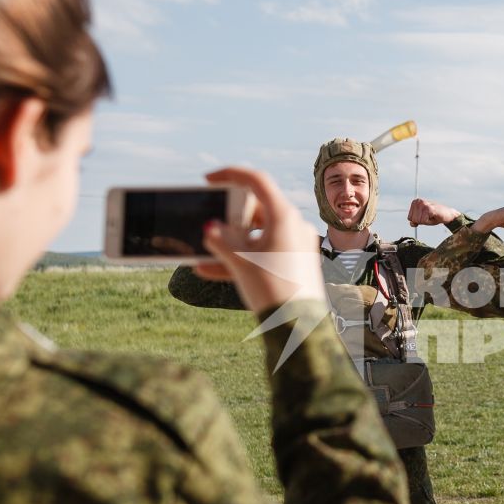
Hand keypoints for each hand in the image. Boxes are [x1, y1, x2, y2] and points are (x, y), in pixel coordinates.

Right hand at [196, 166, 322, 311]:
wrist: (299, 327)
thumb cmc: (272, 289)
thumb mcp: (239, 261)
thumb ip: (220, 240)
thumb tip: (210, 228)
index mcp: (284, 216)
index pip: (256, 181)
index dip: (230, 175)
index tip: (208, 180)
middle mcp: (294, 226)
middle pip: (256, 210)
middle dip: (228, 219)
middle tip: (209, 227)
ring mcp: (296, 245)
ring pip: (257, 235)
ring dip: (230, 243)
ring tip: (204, 253)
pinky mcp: (295, 264)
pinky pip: (263, 253)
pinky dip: (241, 258)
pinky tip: (210, 270)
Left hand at [408, 198, 459, 226]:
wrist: (448, 214)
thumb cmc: (435, 216)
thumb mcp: (422, 218)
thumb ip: (415, 221)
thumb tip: (412, 224)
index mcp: (415, 202)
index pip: (409, 218)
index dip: (418, 220)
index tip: (426, 216)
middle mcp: (418, 201)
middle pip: (413, 219)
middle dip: (421, 221)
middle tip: (430, 216)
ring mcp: (423, 204)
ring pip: (418, 220)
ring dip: (426, 221)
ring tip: (432, 216)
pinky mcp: (429, 208)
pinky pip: (424, 221)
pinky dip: (429, 222)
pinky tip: (434, 216)